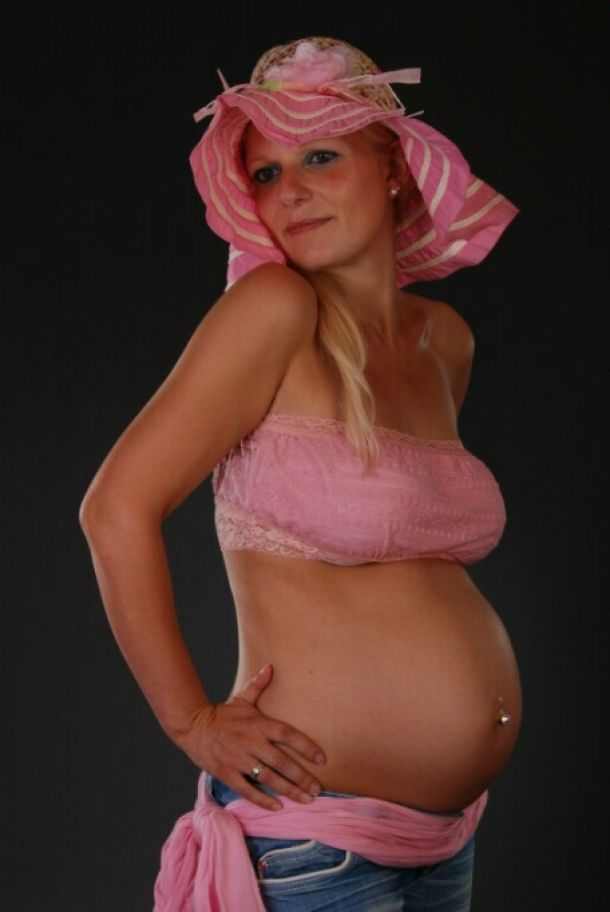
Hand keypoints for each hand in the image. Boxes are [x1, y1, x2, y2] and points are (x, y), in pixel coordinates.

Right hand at [179, 663, 326, 810]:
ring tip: (306, 799)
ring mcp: (239, 759)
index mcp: (258, 724)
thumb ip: (258, 685)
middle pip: (281, 761)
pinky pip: (247, 790)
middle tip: (318, 789)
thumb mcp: (241, 699)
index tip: (322, 758)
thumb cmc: (221, 714)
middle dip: (301, 776)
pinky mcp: (227, 773)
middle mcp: (251, 742)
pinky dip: (263, 800)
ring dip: (288, 790)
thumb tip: (271, 667)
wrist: (192, 725)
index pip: (287, 735)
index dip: (306, 746)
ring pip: (268, 778)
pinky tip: (278, 807)